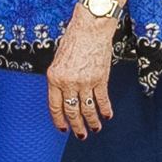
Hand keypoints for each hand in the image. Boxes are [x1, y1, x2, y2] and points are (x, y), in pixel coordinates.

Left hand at [45, 9, 116, 137]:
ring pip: (87, 109)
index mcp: (54, 77)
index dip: (59, 120)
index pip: (55, 106)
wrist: (91, 27)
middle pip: (71, 111)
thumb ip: (59, 79)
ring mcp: (85, 81)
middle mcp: (68, 82)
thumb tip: (64, 96)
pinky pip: (102, 100)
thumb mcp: (58, 60)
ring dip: (92, 122)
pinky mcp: (100, 79)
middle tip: (80, 134)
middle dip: (76, 126)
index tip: (63, 128)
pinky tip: (107, 116)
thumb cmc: (74, 39)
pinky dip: (105, 110)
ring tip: (95, 128)